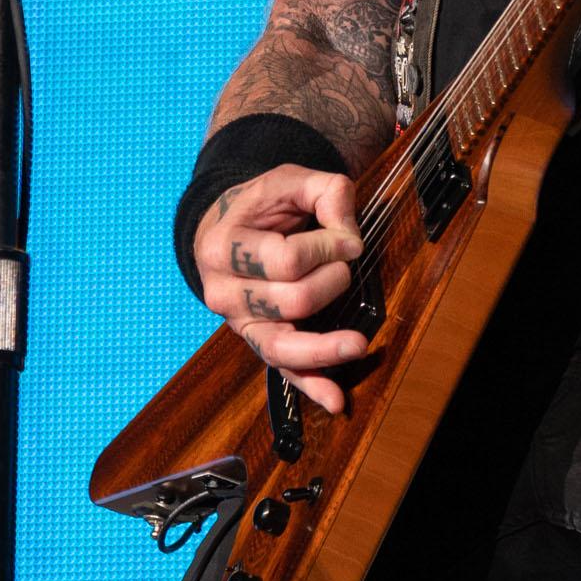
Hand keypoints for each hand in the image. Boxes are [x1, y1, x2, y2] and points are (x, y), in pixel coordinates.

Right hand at [195, 164, 366, 414]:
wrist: (223, 228)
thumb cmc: (258, 207)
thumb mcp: (288, 181)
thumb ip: (326, 192)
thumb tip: (349, 236)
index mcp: (222, 247)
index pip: (286, 260)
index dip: (328, 248)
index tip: (347, 239)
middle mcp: (223, 292)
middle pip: (293, 300)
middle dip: (333, 280)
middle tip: (343, 264)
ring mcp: (238, 323)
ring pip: (284, 346)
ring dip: (327, 345)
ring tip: (358, 343)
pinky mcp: (257, 341)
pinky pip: (283, 369)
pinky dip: (310, 385)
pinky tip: (335, 399)